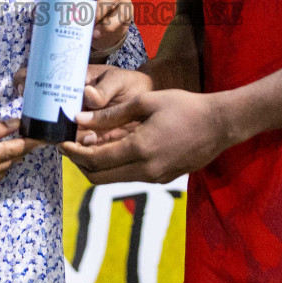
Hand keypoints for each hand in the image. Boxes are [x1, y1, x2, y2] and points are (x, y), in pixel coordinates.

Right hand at [8, 63, 152, 144]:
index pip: (40, 75)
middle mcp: (68, 100)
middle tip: (52, 119)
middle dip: (38, 114)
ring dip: (60, 134)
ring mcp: (75, 119)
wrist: (148, 105)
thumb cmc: (130, 85)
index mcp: (71, 80)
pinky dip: (77, 146)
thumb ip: (104, 89)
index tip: (22, 86)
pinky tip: (91, 143)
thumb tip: (88, 95)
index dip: (25, 79)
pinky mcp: (85, 136)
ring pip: (55, 128)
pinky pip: (73, 143)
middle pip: (41, 105)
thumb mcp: (118, 81)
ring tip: (85, 136)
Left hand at [54, 0, 132, 55]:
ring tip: (85, 26)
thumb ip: (55, 8)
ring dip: (95, 13)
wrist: (101, 31)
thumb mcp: (67, 9)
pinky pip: (117, 16)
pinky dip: (105, 27)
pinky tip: (95, 34)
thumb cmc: (79, 15)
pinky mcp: (126, 7)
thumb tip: (38, 14)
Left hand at [61, 90, 239, 183]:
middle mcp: (146, 170)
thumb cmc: (184, 107)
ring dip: (98, 165)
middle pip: (99, 178)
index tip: (61, 142)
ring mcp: (155, 178)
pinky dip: (116, 164)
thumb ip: (110, 115)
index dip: (74, 152)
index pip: (95, 160)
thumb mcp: (146, 103)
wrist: (220, 124)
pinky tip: (115, 145)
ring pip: (114, 179)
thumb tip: (80, 119)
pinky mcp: (163, 178)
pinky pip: (130, 175)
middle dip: (80, 163)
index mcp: (139, 150)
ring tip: (90, 143)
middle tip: (71, 146)